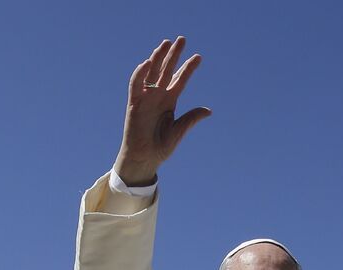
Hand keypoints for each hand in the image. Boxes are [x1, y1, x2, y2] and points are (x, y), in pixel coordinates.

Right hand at [113, 36, 210, 185]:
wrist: (146, 158)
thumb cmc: (161, 146)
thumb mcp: (180, 131)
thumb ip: (191, 118)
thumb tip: (208, 110)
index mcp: (170, 101)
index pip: (180, 80)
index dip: (188, 68)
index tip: (198, 57)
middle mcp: (158, 96)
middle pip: (167, 70)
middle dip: (174, 55)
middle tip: (182, 39)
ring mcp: (146, 98)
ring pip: (152, 72)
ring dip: (158, 57)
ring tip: (166, 43)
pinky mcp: (134, 103)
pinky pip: (136, 85)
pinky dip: (140, 74)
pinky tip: (147, 63)